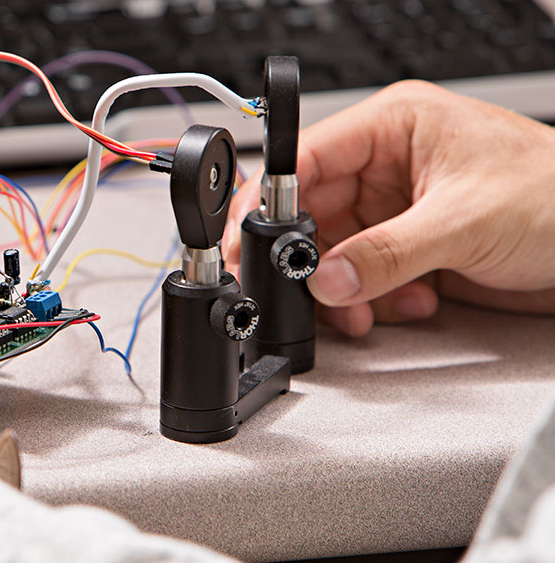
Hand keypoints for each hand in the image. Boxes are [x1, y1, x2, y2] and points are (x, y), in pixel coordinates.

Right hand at [223, 80, 554, 335]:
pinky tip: (405, 302)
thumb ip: (386, 254)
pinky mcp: (408, 245)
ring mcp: (396, 207)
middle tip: (305, 290)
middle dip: (311, 258)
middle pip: (312, 212)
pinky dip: (372, 298)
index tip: (249, 240)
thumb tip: (325, 279)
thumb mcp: (464, 223)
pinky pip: (362, 274)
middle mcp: (388, 163)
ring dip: (343, 287)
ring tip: (365, 307)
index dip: (270, 200)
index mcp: (395, 125)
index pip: (307, 158)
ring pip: (333, 251)